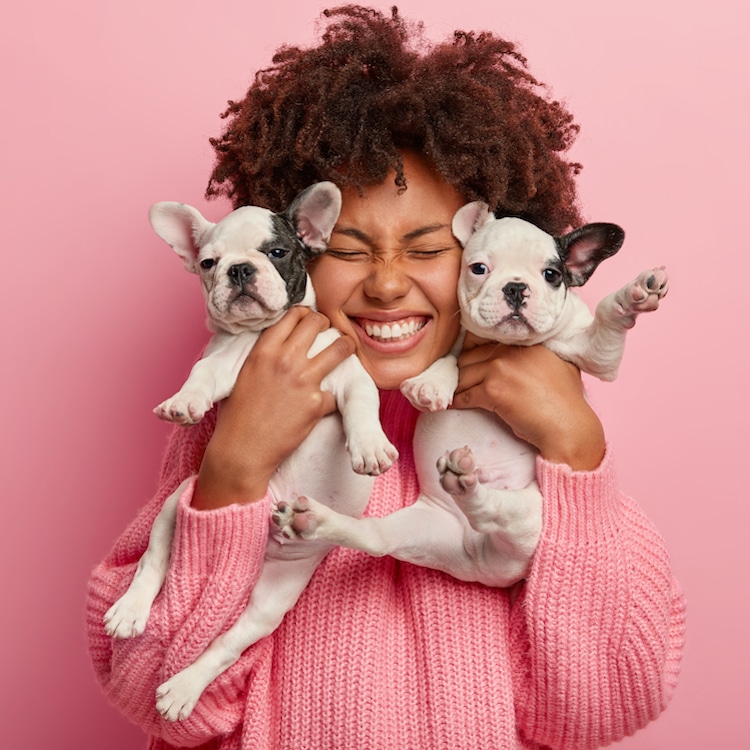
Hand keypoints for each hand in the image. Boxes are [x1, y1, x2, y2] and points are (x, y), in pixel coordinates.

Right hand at [193, 308, 355, 508]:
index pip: (293, 315)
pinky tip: (322, 404)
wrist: (243, 449)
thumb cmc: (239, 414)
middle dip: (327, 324)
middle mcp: (284, 359)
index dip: (306, 314)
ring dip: (346, 347)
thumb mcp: (245, 374)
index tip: (311, 321)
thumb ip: (266, 355)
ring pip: (339, 349)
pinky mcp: (316, 403)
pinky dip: (330, 398)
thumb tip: (284, 343)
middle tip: (331, 332)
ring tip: (347, 348)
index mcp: (264, 350)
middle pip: (317, 324)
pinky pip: (334, 392)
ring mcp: (303, 380)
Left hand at [451, 334, 604, 470]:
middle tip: (458, 381)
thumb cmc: (567, 402)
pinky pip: (464, 395)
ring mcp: (499, 369)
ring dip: (457, 386)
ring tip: (454, 393)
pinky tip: (452, 405)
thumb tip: (521, 357)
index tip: (467, 360)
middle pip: (468, 356)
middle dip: (463, 370)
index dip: (471, 350)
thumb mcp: (558, 365)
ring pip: (463, 375)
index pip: (483, 338)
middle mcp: (509, 351)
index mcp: (524, 341)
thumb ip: (536, 355)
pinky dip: (456, 402)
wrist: (568, 426)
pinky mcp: (492, 391)